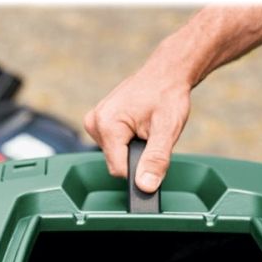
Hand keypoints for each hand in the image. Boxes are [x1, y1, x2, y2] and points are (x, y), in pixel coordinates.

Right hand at [83, 60, 191, 192]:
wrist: (166, 74)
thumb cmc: (167, 95)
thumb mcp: (167, 130)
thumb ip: (156, 160)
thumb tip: (145, 187)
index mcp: (106, 125)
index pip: (119, 170)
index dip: (141, 168)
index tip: (154, 153)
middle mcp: (94, 122)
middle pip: (117, 163)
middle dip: (137, 156)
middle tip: (152, 134)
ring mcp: (94, 122)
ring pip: (116, 156)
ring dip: (134, 148)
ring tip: (146, 128)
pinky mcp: (98, 123)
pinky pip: (114, 146)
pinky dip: (129, 141)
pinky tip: (138, 126)